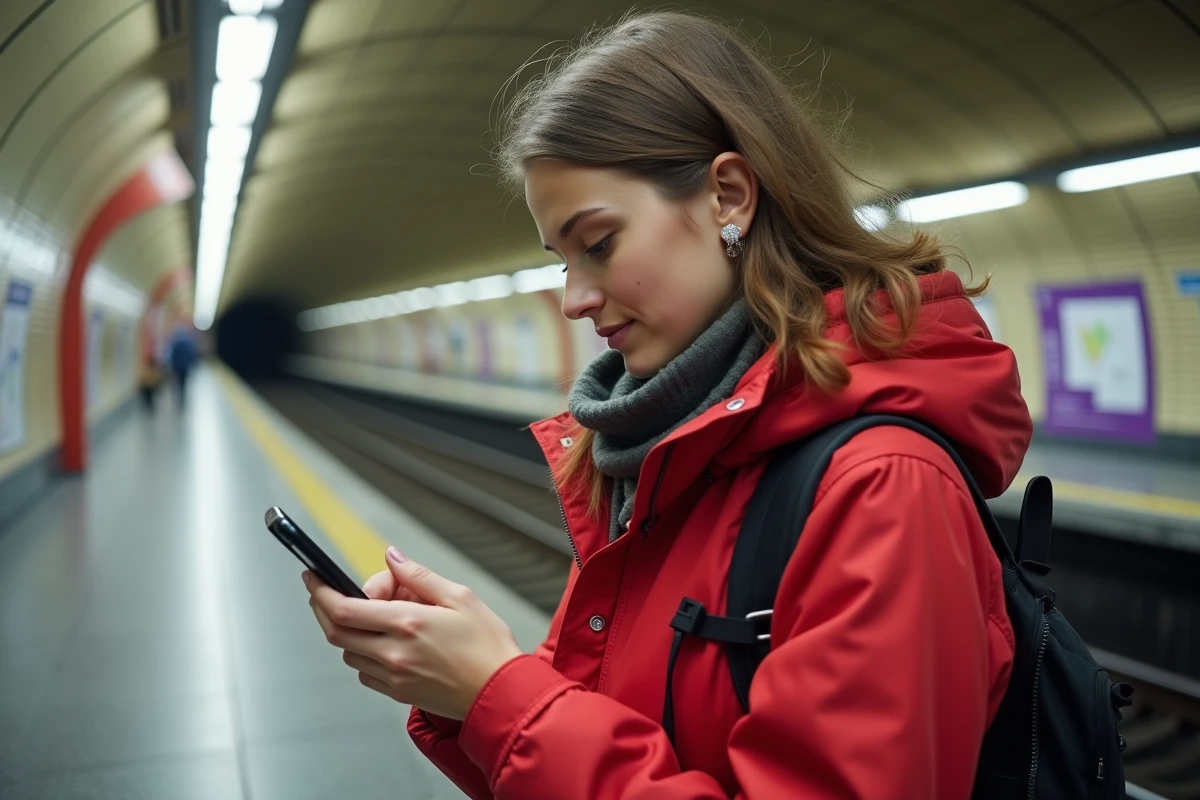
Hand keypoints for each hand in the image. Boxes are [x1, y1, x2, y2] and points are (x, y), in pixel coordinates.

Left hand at [305, 547, 523, 719]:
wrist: (501, 693)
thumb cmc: (488, 646)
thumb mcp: (460, 597)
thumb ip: (420, 576)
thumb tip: (392, 558)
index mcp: (409, 622)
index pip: (345, 608)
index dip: (321, 591)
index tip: (312, 577)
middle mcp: (395, 652)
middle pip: (336, 631)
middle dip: (322, 608)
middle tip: (324, 592)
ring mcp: (394, 676)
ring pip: (348, 651)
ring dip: (348, 631)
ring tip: (375, 616)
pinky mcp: (398, 694)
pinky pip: (364, 672)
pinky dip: (363, 654)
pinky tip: (384, 642)